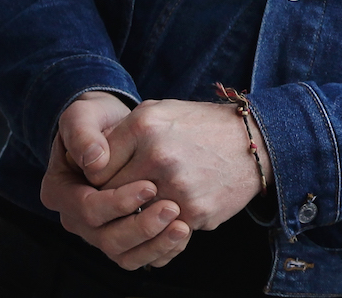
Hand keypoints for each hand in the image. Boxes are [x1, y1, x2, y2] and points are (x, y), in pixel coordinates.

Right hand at [40, 92, 192, 268]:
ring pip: (124, 254)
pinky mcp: (121, 238)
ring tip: (183, 225)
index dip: (118, 202)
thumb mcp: (83, 115)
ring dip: (154, 244)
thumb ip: (82, 133)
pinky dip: (162, 250)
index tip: (150, 185)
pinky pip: (139, 256)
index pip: (87, 208)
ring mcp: (98, 232)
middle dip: (140, 227)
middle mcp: (75, 219)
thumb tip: (94, 162)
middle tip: (172, 208)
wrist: (116, 131)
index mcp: (59, 192)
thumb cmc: (96, 120)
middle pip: (106, 238)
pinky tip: (184, 232)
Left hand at [98, 99, 270, 233]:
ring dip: (137, 215)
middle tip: (125, 194)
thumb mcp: (158, 112)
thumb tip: (88, 165)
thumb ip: (120, 134)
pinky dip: (163, 225)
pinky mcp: (195, 214)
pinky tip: (172, 208)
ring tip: (149, 202)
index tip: (106, 177)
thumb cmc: (199, 126)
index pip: (96, 167)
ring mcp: (178, 188)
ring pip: (135, 218)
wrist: (254, 142)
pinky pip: (162, 231)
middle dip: (114, 198)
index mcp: (145, 126)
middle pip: (111, 196)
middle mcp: (159, 157)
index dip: (97, 176)